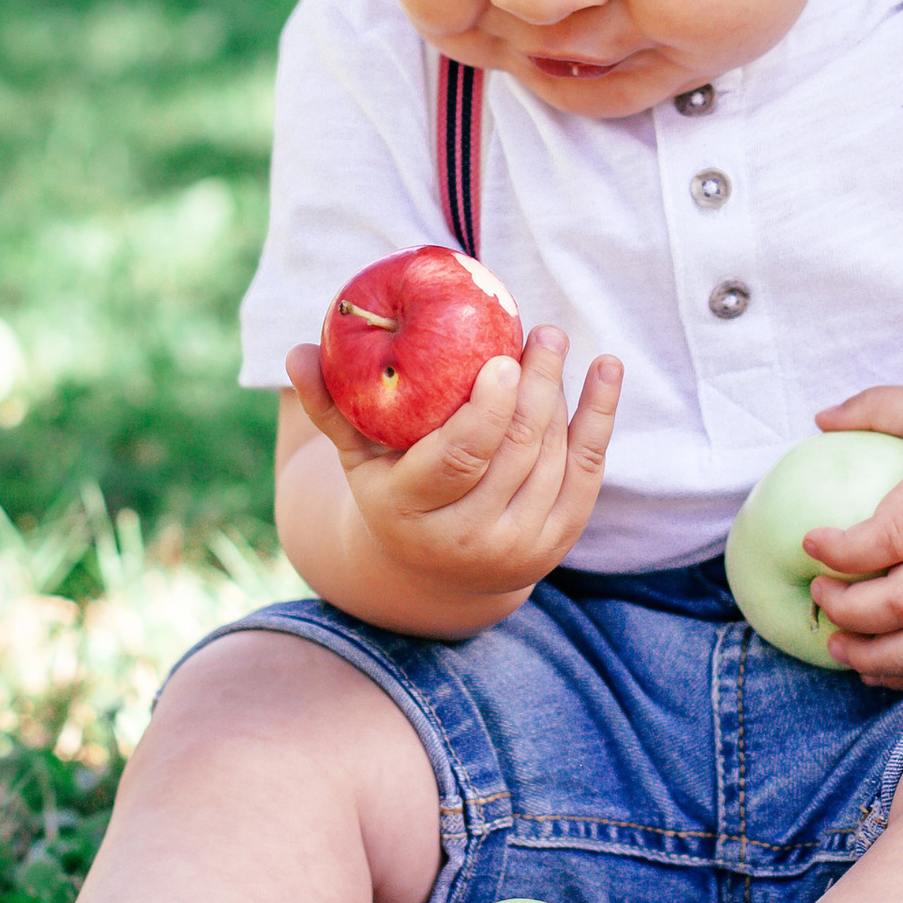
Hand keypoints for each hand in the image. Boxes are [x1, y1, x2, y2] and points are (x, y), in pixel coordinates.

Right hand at [285, 324, 621, 604]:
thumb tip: (296, 352)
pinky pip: (587, 471)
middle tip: (541, 332)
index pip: (459, 459)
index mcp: (413, 512)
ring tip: (553, 341)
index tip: (501, 359)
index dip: (487, 410)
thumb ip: (330, 404)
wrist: (433, 571)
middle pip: (515, 452)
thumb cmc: (391, 486)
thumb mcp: (356, 453)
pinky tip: (606, 368)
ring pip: (551, 456)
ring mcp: (518, 546)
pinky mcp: (557, 542)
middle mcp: (468, 540)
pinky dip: (599, 416)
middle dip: (534, 386)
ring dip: (560, 393)